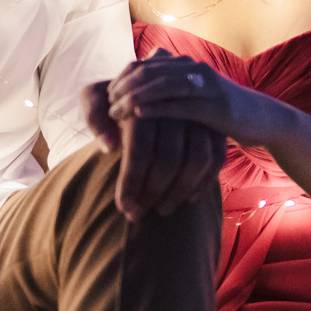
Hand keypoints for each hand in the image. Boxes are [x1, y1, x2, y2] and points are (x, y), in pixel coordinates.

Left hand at [85, 77, 225, 220]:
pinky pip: (216, 158)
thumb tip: (109, 146)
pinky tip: (188, 201)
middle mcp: (174, 105)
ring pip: (197, 159)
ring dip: (179, 191)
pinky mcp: (215, 128)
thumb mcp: (98, 99)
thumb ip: (94, 113)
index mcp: (144, 100)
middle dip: (153, 191)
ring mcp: (198, 116)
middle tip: (139, 214)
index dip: (132, 180)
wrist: (143, 96)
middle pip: (169, 157)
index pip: (140, 147)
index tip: (124, 207)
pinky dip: (204, 182)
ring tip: (161, 210)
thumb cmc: (116, 103)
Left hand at [108, 53, 275, 142]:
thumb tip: (130, 96)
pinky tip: (140, 116)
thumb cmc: (217, 112)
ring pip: (162, 85)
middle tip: (106, 107)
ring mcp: (206, 85)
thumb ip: (164, 93)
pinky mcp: (216, 106)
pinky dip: (159, 109)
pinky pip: (183, 105)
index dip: (121, 79)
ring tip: (116, 112)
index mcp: (183, 65)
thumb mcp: (188, 98)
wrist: (260, 119)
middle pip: (148, 72)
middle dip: (123, 88)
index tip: (106, 97)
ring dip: (135, 98)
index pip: (143, 65)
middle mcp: (193, 68)